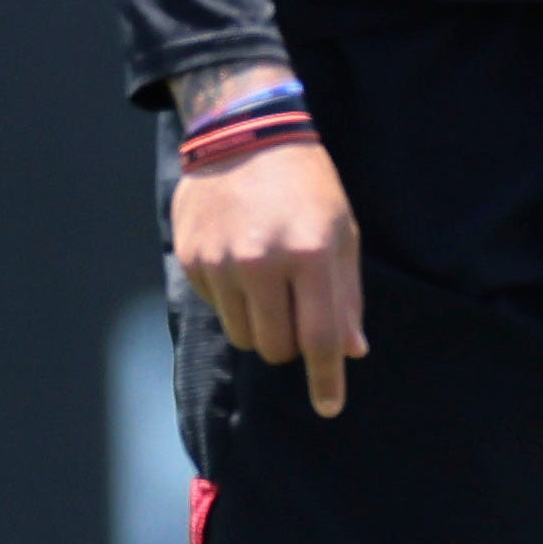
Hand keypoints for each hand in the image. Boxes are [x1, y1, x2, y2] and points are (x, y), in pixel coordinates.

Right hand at [171, 128, 366, 417]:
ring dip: (261, 326)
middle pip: (276, 347)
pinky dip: (234, 301)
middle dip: (292, 344)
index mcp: (310, 253)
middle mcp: (262, 263)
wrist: (246, 135)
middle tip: (299, 313)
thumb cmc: (308, 185)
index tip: (329, 408)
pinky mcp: (191, 261)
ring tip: (271, 282)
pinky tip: (242, 262)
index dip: (326, 378)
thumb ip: (345, 295)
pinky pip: (217, 310)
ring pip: (243, 336)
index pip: (318, 337)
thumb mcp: (343, 231)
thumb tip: (350, 351)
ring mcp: (221, 264)